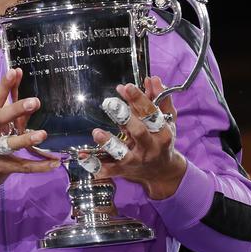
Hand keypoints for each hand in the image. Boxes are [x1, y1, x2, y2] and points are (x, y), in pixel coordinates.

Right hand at [0, 68, 59, 209]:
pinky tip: (54, 164)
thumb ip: (9, 101)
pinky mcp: (2, 167)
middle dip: (15, 110)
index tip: (15, 72)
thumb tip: (18, 75)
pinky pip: (22, 166)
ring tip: (42, 134)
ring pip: (9, 144)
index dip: (4, 85)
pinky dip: (38, 166)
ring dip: (26, 139)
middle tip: (33, 102)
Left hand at [91, 77, 186, 199]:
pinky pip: (108, 169)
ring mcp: (136, 160)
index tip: (127, 87)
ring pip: (122, 152)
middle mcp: (149, 147)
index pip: (151, 114)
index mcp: (162, 132)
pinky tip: (83, 157)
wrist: (162, 172)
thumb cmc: (162, 140)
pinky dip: (95, 165)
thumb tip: (152, 79)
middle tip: (110, 103)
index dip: (139, 100)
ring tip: (97, 132)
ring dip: (109, 142)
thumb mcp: (166, 120)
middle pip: (138, 131)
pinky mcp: (123, 170)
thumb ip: (159, 98)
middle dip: (125, 117)